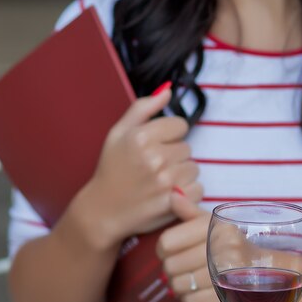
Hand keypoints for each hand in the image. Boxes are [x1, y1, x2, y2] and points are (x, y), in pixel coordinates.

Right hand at [83, 85, 202, 244]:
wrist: (103, 210)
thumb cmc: (111, 170)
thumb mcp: (117, 133)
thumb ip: (142, 108)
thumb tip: (168, 90)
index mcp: (141, 136)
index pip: (180, 125)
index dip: (169, 136)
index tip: (156, 147)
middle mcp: (155, 157)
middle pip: (187, 148)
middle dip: (173, 157)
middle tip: (154, 169)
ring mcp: (166, 181)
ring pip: (194, 168)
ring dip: (181, 175)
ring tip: (160, 182)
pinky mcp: (174, 202)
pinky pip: (198, 189)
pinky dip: (187, 193)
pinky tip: (169, 195)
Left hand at [157, 192, 225, 301]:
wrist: (269, 273)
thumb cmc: (235, 245)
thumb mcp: (216, 224)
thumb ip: (191, 211)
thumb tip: (172, 195)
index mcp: (218, 229)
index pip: (167, 242)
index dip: (162, 250)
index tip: (169, 252)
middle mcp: (224, 250)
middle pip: (170, 266)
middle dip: (170, 270)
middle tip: (179, 269)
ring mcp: (227, 275)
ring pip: (178, 285)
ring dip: (178, 286)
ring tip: (188, 280)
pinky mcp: (227, 297)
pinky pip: (190, 301)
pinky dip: (189, 298)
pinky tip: (197, 291)